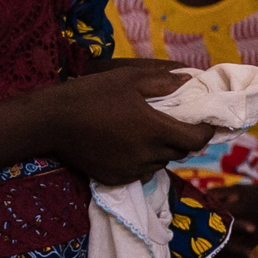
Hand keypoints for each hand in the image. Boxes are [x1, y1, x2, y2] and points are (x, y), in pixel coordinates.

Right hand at [49, 62, 200, 184]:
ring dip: (161, 150)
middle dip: (183, 139)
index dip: (206, 132)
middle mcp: (147, 154)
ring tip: (146, 132)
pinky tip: (127, 145)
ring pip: (161, 163)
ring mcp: (131, 170)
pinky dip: (142, 161)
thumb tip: (189, 80)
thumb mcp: (129, 79)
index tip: (206, 122)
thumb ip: (163, 82)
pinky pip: (140, 173)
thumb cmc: (91, 94)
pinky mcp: (116, 179)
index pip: (196, 140)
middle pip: (180, 152)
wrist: (52, 121)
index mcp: (155, 129)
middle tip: (174, 123)